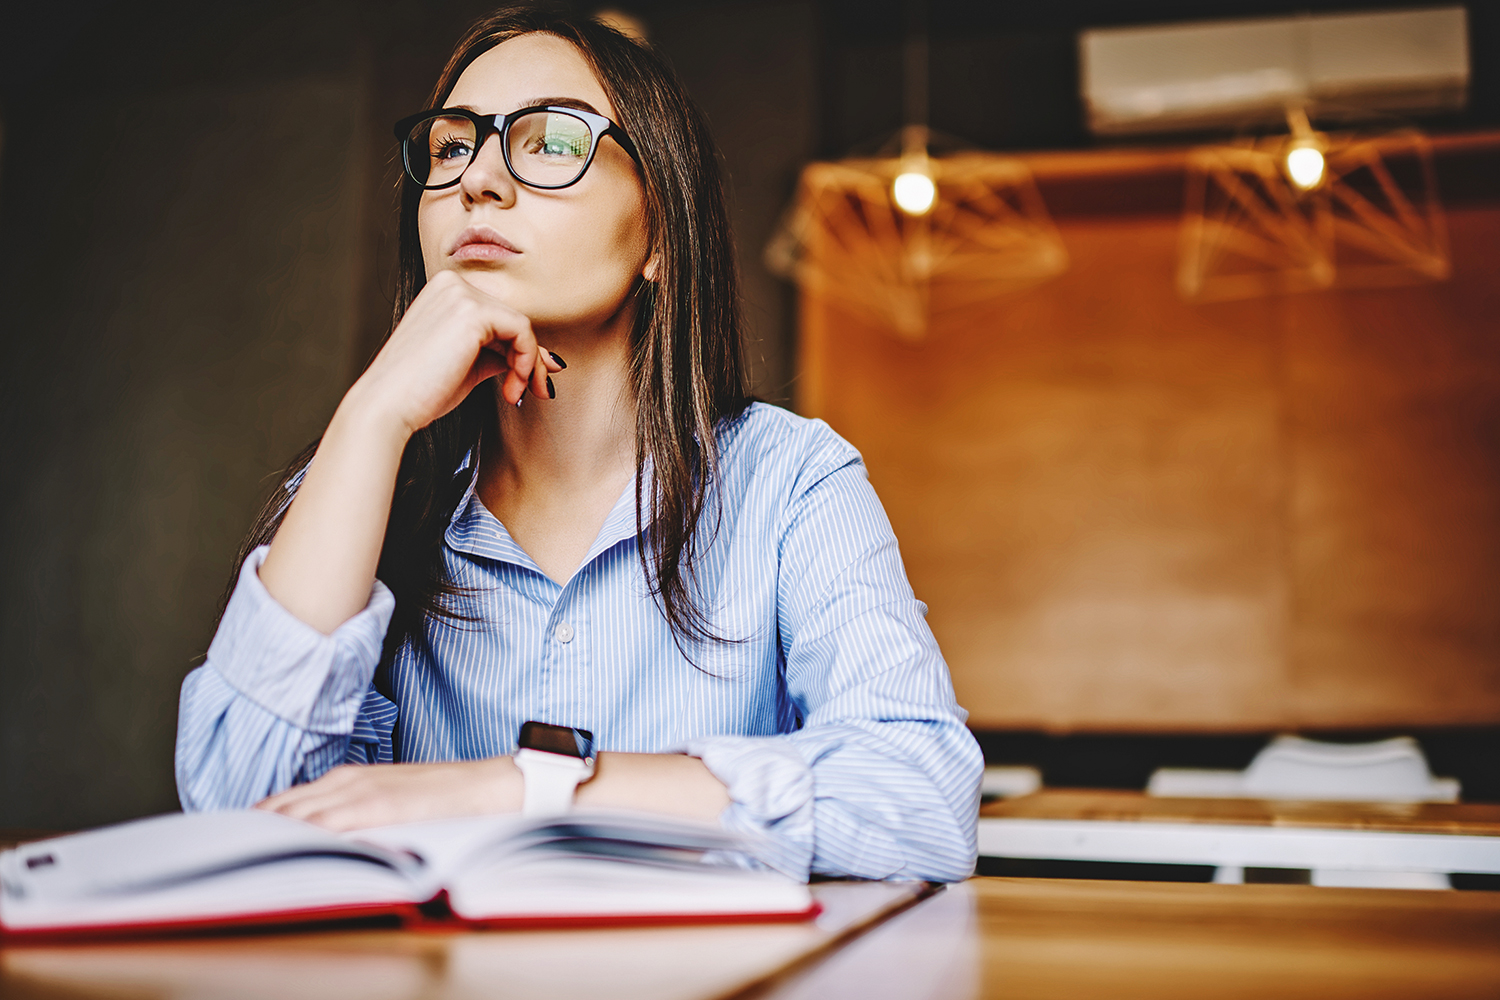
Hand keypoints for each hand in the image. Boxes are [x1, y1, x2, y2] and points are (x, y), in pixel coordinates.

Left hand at [256, 758, 521, 830]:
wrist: (486, 786)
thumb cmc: (442, 798)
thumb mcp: (387, 800)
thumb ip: (353, 812)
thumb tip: (318, 840)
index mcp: (345, 780)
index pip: (283, 803)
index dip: (254, 824)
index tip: (231, 843)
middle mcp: (345, 782)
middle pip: (279, 809)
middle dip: (250, 832)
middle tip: (224, 853)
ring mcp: (359, 792)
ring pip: (294, 815)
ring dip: (266, 834)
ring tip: (239, 855)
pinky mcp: (375, 806)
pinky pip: (325, 824)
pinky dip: (300, 837)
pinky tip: (282, 851)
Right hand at [347, 269, 562, 436]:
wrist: (389, 406)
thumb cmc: (422, 392)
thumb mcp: (468, 365)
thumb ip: (500, 353)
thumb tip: (548, 360)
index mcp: (445, 291)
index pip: (498, 317)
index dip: (521, 351)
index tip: (529, 384)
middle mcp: (452, 283)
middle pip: (513, 319)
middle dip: (529, 360)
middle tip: (533, 393)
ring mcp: (461, 293)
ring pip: (521, 325)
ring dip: (528, 365)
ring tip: (515, 394)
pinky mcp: (472, 312)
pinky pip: (522, 331)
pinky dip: (526, 361)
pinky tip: (512, 387)